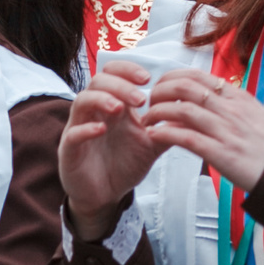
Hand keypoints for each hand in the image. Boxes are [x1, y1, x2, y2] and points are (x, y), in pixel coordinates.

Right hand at [58, 61, 165, 225]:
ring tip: (119, 109)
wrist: (106, 195)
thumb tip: (194, 112)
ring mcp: (79, 128)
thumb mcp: (152, 144)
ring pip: (81, 101)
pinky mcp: (69, 149)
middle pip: (97, 81)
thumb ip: (168, 128)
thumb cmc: (124, 164)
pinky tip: (100, 130)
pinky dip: (85, 128)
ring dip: (101, 99)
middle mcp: (94, 112)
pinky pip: (72, 133)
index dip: (127, 69)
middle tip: (140, 99)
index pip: (113, 74)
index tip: (147, 78)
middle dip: (119, 84)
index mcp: (113, 106)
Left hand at [136, 67, 263, 191]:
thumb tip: (203, 94)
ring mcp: (226, 131)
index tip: (158, 86)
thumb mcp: (252, 113)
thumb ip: (228, 102)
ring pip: (181, 111)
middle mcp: (230, 110)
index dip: (170, 78)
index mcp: (236, 97)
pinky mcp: (222, 154)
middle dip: (158, 93)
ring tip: (146, 122)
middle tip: (148, 104)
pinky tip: (153, 136)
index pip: (195, 75)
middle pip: (184, 88)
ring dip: (156, 115)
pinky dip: (165, 135)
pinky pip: (186, 138)